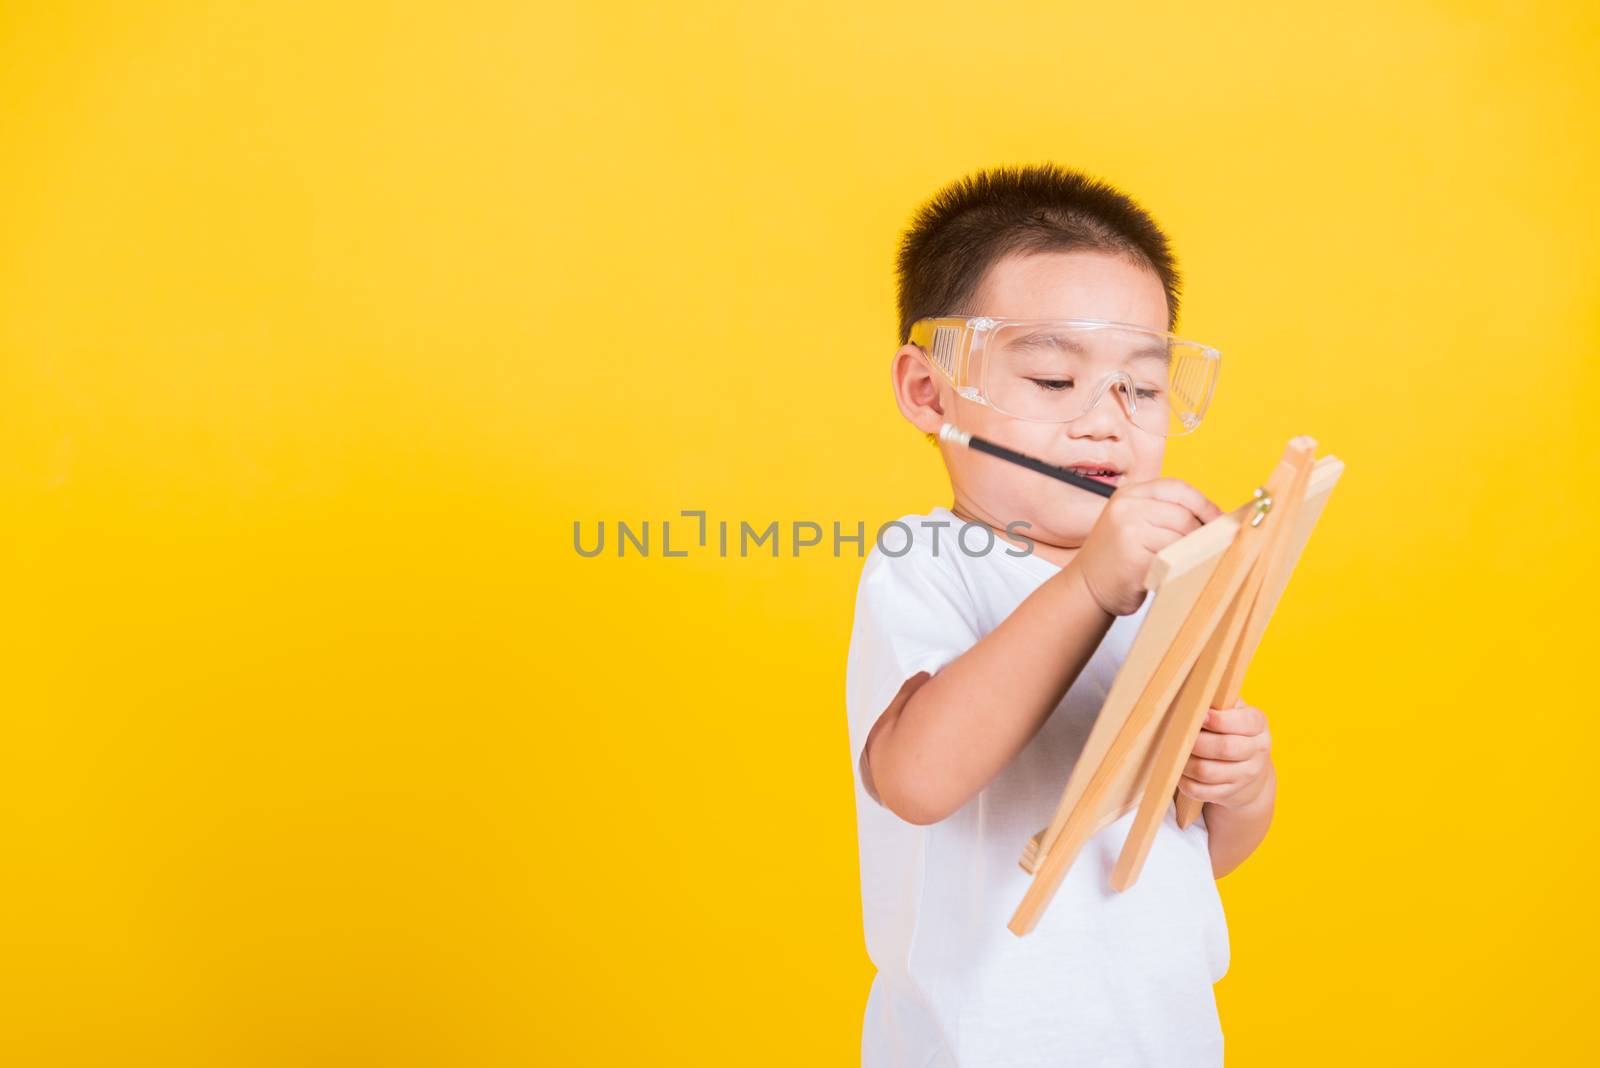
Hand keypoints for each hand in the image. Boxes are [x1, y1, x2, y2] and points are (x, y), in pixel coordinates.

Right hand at [1074, 479, 1222, 615]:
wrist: (1086, 586)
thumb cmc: (1118, 557)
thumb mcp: (1134, 521)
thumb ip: (1164, 512)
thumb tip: (1215, 517)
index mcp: (1129, 494)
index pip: (1178, 488)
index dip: (1204, 504)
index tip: (1220, 521)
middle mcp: (1126, 508)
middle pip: (1184, 514)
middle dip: (1202, 533)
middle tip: (1209, 548)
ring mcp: (1128, 532)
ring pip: (1181, 538)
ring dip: (1192, 552)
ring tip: (1187, 562)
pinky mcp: (1134, 558)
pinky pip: (1173, 559)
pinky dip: (1181, 568)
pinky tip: (1173, 573)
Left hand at [1179, 700, 1272, 808]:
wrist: (1248, 769)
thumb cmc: (1231, 729)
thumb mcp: (1232, 711)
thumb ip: (1216, 703)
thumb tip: (1189, 698)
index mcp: (1258, 725)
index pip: (1243, 723)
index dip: (1219, 720)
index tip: (1200, 716)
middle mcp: (1257, 751)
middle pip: (1224, 748)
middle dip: (1196, 741)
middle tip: (1177, 734)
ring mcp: (1245, 776)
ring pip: (1207, 771)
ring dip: (1184, 761)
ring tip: (1174, 751)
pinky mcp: (1229, 794)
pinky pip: (1199, 790)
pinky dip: (1183, 781)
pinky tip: (1178, 770)